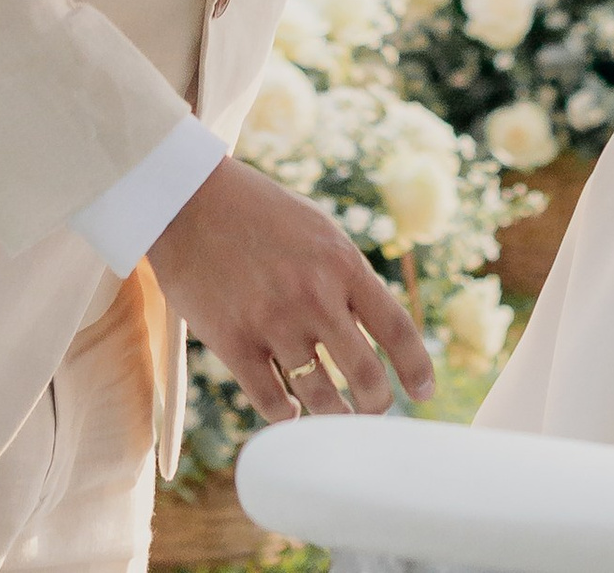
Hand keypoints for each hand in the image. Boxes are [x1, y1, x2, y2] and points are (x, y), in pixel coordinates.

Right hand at [148, 155, 430, 423]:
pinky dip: (286, 414)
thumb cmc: (259, 212)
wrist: (189, 198)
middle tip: (373, 410)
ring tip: (335, 415)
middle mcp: (314, 295)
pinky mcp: (233, 342)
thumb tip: (374, 330)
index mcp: (342, 263)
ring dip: (334, 415)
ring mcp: (273, 322)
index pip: (398, 330)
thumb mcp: (318, 231)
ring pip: (322, 398)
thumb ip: (347, 277)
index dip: (417, 369)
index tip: (424, 393)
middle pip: (366, 377)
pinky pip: (272, 402)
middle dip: (377, 404)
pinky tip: (287, 410)